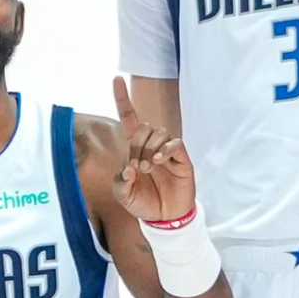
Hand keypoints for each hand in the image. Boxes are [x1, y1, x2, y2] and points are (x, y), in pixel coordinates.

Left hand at [111, 76, 195, 222]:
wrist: (164, 218)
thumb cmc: (143, 202)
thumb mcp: (124, 195)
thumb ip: (120, 181)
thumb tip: (128, 168)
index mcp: (134, 149)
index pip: (128, 118)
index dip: (122, 99)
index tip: (117, 78)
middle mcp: (151, 145)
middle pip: (143, 127)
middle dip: (136, 145)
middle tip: (137, 167)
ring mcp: (167, 151)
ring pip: (158, 133)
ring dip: (149, 149)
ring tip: (147, 168)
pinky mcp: (182, 159)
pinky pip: (175, 143)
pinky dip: (166, 149)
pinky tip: (159, 161)